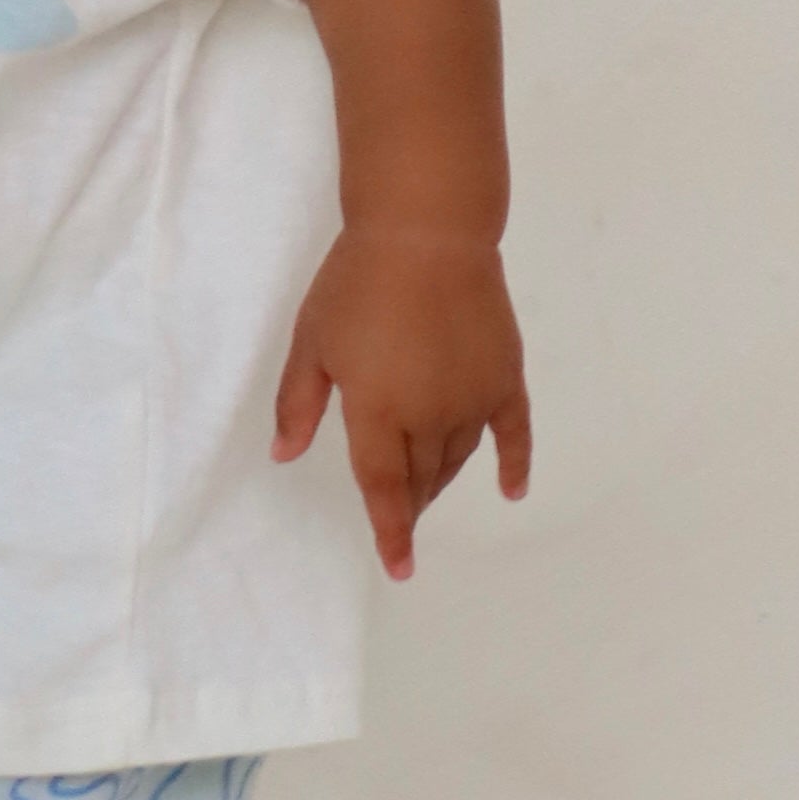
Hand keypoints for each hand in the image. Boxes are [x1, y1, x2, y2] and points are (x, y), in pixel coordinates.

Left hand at [269, 229, 530, 583]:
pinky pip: (513, 433)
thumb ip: (299, 403)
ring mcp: (473, 399)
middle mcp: (430, 417)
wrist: (425, 232)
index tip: (398, 567)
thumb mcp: (312, 342)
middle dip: (409, 504)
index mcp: (378, 412)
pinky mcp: (503, 377)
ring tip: (428, 491)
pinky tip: (512, 490)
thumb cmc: (356, 282)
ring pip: (458, 459)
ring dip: (441, 481)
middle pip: (421, 478)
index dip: (390, 533)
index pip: (384, 489)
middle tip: (399, 517)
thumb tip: (284, 456)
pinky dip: (514, 464)